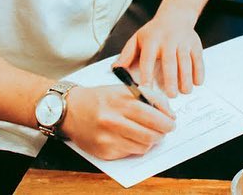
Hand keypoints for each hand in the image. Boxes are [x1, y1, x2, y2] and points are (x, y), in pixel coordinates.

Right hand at [60, 84, 174, 160]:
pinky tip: (133, 139)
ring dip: (152, 141)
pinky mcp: (105, 150)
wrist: (71, 110)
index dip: (167, 118)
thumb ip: (147, 97)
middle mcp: (114, 118)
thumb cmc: (100, 98)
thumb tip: (168, 112)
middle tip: (166, 130)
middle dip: (163, 132)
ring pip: (144, 145)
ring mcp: (109, 136)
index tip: (172, 120)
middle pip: (151, 132)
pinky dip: (137, 147)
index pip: (153, 112)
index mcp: (121, 100)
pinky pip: (131, 152)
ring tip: (150, 134)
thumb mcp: (123, 89)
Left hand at [116, 8, 203, 96]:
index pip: (148, 59)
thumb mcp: (137, 38)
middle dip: (171, 79)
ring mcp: (183, 41)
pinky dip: (199, 71)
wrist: (175, 15)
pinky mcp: (195, 43)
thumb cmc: (154, 32)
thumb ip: (127, 54)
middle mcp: (168, 40)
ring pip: (185, 60)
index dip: (147, 74)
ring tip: (185, 91)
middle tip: (171, 95)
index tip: (146, 89)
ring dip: (186, 77)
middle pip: (170, 61)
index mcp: (151, 40)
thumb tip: (115, 68)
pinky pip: (198, 58)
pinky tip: (197, 82)